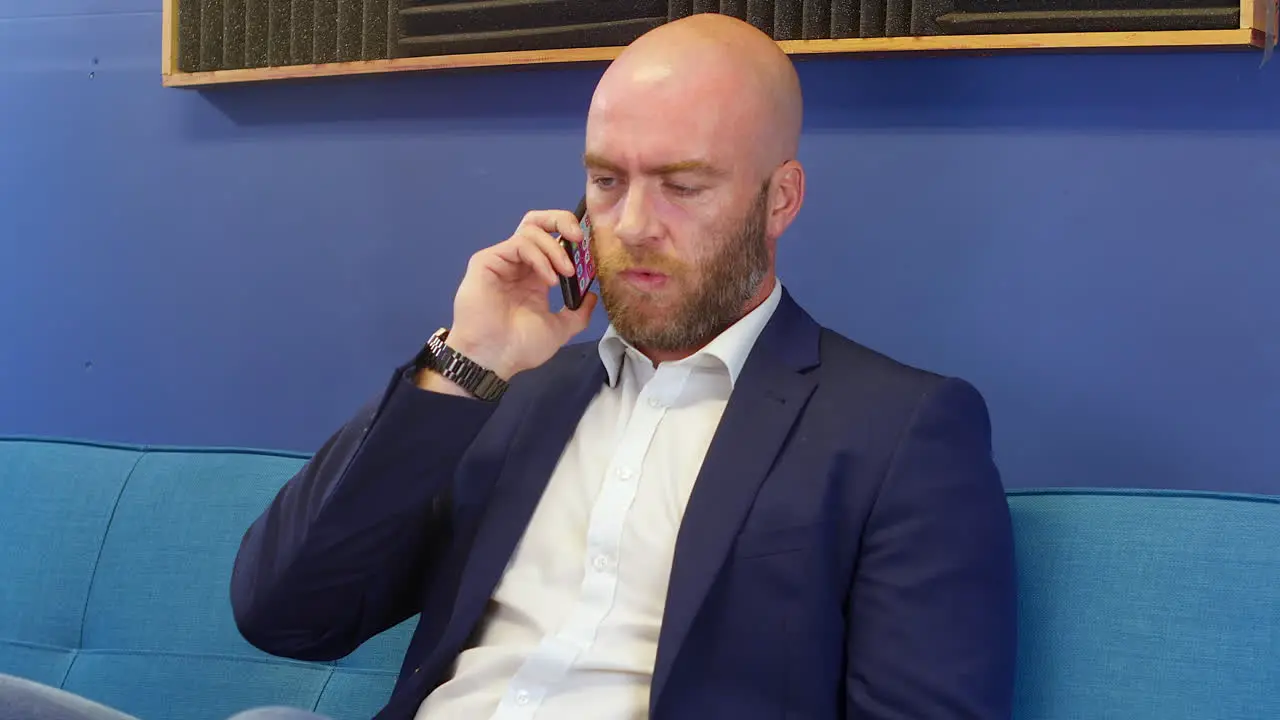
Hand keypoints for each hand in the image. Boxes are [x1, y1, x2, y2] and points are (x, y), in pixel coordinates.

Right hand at [420, 209, 597, 392]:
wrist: (494, 360)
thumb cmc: (520, 347)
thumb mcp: (559, 329)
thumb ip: (578, 313)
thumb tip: (591, 296)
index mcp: (534, 276)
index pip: (551, 240)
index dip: (571, 238)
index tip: (589, 250)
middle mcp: (518, 264)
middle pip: (537, 222)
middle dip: (561, 220)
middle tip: (580, 238)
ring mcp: (502, 261)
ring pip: (531, 230)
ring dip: (555, 248)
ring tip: (566, 273)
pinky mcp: (487, 261)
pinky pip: (518, 244)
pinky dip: (540, 257)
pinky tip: (550, 279)